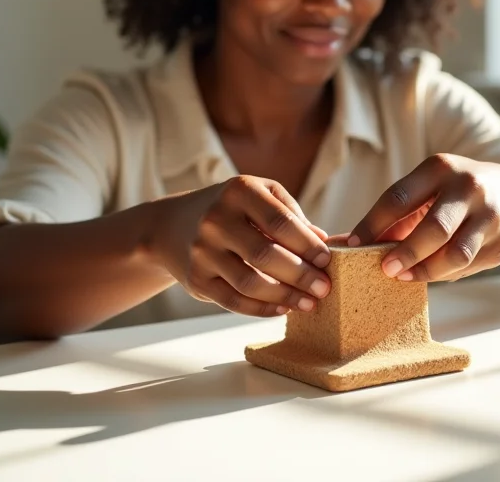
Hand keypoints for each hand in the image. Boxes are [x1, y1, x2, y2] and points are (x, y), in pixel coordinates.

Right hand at [148, 176, 331, 316]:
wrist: (171, 225)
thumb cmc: (230, 208)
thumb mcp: (258, 194)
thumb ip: (290, 213)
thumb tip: (325, 242)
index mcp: (239, 191)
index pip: (281, 221)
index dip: (308, 244)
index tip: (327, 260)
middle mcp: (216, 219)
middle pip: (266, 255)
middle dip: (301, 275)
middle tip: (325, 288)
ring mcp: (202, 250)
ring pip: (250, 282)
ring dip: (285, 297)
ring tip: (309, 303)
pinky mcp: (195, 279)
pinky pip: (233, 300)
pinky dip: (262, 308)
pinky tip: (283, 308)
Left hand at [348, 154, 499, 281]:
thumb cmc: (448, 193)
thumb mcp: (424, 190)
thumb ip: (390, 216)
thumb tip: (342, 244)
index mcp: (439, 168)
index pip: (399, 197)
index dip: (373, 224)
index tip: (352, 245)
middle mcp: (468, 187)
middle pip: (435, 228)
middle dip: (406, 252)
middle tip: (385, 269)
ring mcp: (489, 215)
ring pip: (456, 254)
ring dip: (426, 271)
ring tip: (405, 277)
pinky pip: (467, 268)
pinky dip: (445, 274)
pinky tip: (433, 272)